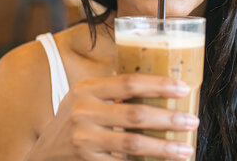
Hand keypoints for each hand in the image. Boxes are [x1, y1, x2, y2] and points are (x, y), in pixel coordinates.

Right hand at [26, 74, 198, 159]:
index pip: (129, 82)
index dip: (159, 84)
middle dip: (169, 119)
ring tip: (186, 149)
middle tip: (192, 121)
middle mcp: (84, 111)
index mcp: (87, 89)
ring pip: (133, 143)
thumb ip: (111, 91)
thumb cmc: (73, 121)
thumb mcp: (85, 98)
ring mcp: (84, 139)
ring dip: (164, 147)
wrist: (44, 155)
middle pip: (136, 114)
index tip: (183, 88)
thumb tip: (157, 83)